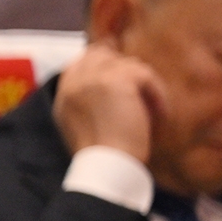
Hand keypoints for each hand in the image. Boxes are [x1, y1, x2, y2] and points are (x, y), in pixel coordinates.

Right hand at [53, 43, 168, 168]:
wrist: (105, 165)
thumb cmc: (99, 155)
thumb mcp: (82, 123)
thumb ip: (87, 99)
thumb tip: (113, 83)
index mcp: (62, 92)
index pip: (83, 59)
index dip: (106, 64)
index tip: (124, 80)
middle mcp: (73, 80)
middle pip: (105, 54)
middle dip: (125, 71)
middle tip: (143, 92)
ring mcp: (93, 77)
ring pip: (129, 64)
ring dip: (144, 87)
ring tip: (152, 112)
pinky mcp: (117, 79)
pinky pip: (146, 75)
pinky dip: (157, 95)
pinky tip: (159, 116)